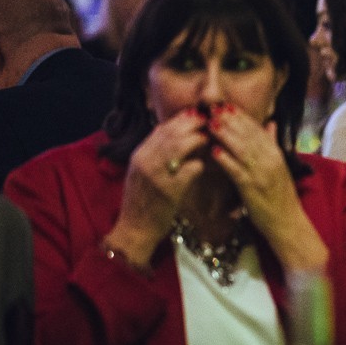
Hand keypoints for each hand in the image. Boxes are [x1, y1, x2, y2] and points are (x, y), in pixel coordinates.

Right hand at [104, 108, 209, 265]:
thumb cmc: (142, 201)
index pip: (163, 128)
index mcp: (140, 155)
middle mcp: (146, 161)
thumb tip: (169, 133)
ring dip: (198, 140)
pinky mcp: (169, 190)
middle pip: (172, 132)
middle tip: (210, 122)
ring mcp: (157, 175)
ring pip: (180, 146)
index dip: (182, 119)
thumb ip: (154, 153)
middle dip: (194, 124)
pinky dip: (199, 164)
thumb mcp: (141, 172)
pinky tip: (205, 165)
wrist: (134, 229)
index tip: (198, 115)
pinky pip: (190, 169)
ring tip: (210, 140)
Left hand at [207, 105, 328, 271]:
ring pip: (241, 149)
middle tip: (214, 108)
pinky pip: (236, 170)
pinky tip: (214, 151)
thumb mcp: (280, 166)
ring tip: (211, 123)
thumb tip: (271, 123)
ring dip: (225, 135)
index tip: (227, 106)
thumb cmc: (281, 197)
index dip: (242, 117)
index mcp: (277, 154)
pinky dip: (225, 159)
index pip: (257, 130)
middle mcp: (270, 160)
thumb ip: (273, 144)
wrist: (288, 222)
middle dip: (230, 121)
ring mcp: (261, 173)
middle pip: (248, 135)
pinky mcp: (252, 188)